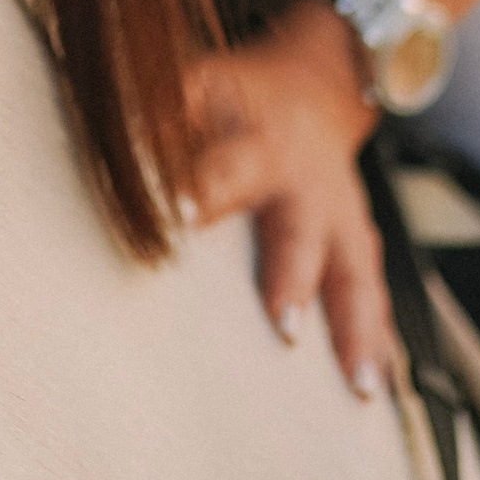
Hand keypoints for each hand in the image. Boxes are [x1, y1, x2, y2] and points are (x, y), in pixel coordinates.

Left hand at [178, 5, 396, 398]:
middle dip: (292, 275)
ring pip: (352, 273)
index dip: (206, 189)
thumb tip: (103, 140)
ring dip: (354, 328)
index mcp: (254, 140)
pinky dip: (375, 345)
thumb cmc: (233, 100)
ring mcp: (339, 219)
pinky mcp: (357, 248)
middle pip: (299, 231)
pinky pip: (370, 299)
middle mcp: (303, 183)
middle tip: (283, 324)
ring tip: (357, 384)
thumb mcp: (194, 88)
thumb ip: (152, 120)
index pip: (227, 165)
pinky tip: (375, 390)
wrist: (315, 88)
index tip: (182, 219)